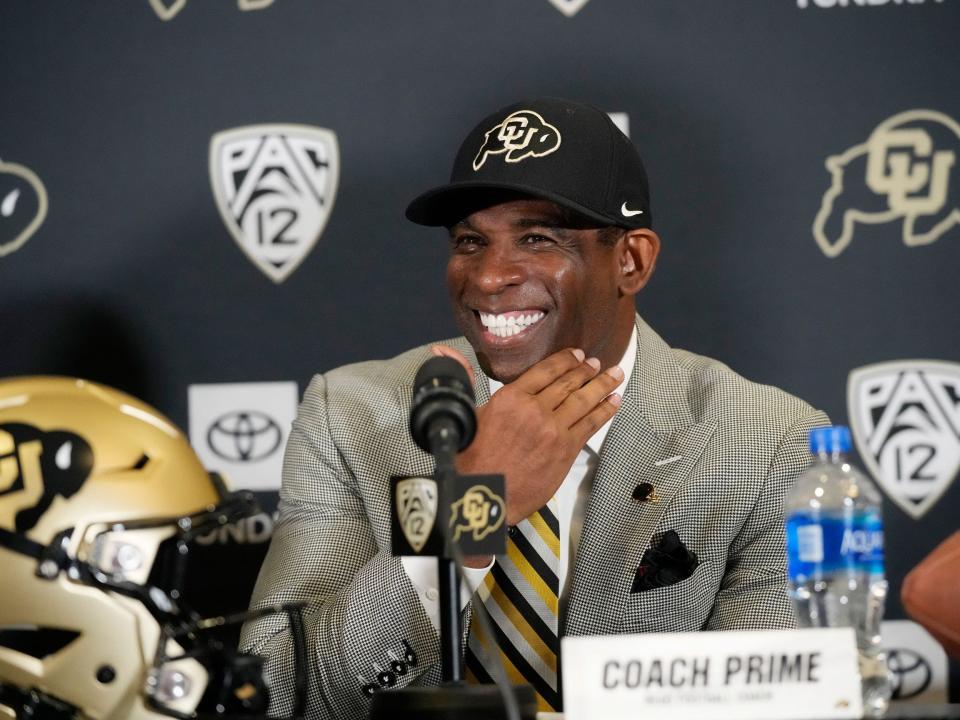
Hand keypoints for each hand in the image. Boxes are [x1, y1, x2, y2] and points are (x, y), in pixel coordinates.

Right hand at [431, 344, 622, 527]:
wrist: (485, 498)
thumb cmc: (472, 462)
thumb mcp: (465, 415)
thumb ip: (463, 381)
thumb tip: (442, 353)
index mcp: (509, 398)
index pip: (544, 370)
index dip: (564, 361)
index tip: (576, 355)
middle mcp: (533, 409)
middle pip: (567, 383)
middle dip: (586, 370)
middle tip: (598, 363)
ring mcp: (552, 429)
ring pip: (583, 400)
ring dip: (602, 385)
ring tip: (615, 374)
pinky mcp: (565, 450)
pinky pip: (591, 423)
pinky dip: (605, 410)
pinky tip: (614, 401)